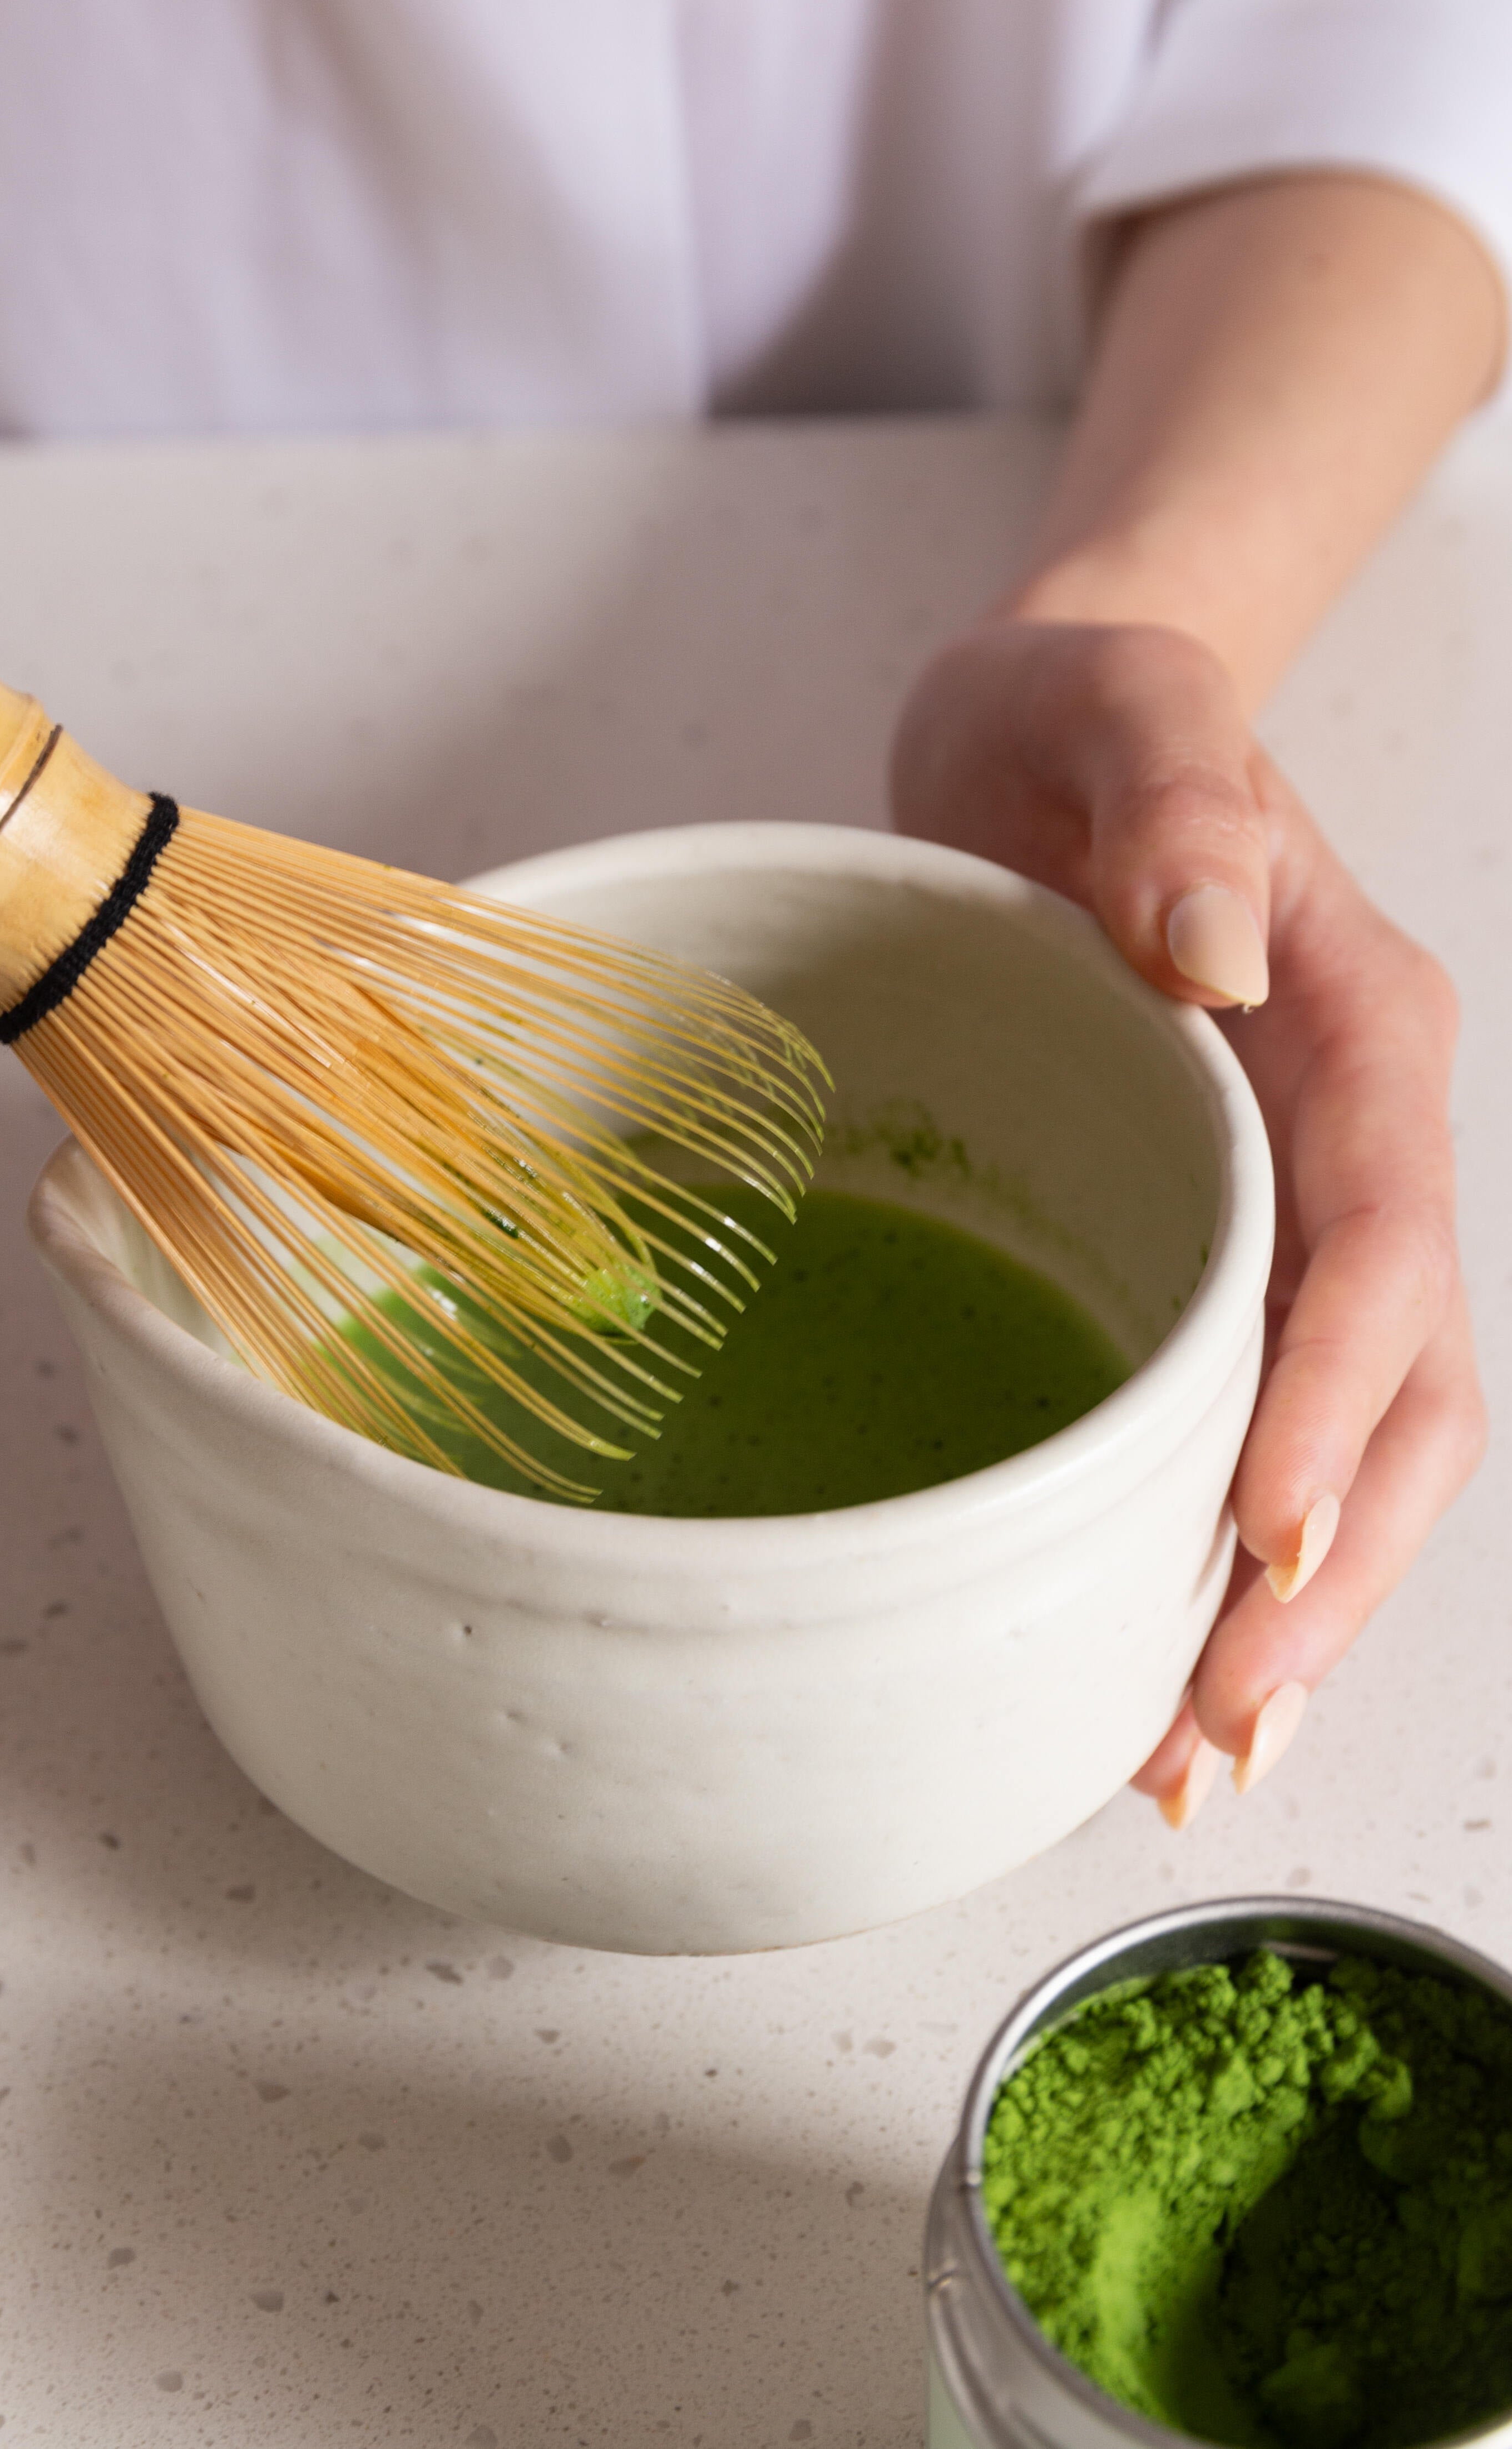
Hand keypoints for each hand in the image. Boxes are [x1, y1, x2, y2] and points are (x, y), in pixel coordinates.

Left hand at [890, 618, 1486, 1820]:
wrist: (1055, 720)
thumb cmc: (1080, 712)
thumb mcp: (1113, 705)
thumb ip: (1172, 802)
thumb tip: (1215, 947)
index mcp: (1353, 1034)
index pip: (1378, 1249)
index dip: (1335, 1403)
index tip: (1263, 1544)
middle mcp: (1354, 1144)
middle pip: (1404, 1396)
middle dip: (1330, 1577)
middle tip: (1216, 1730)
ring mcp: (1299, 1206)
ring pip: (1354, 1443)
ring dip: (1291, 1609)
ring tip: (1192, 1753)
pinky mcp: (1223, 1240)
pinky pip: (1262, 1417)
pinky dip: (1227, 1550)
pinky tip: (1159, 1655)